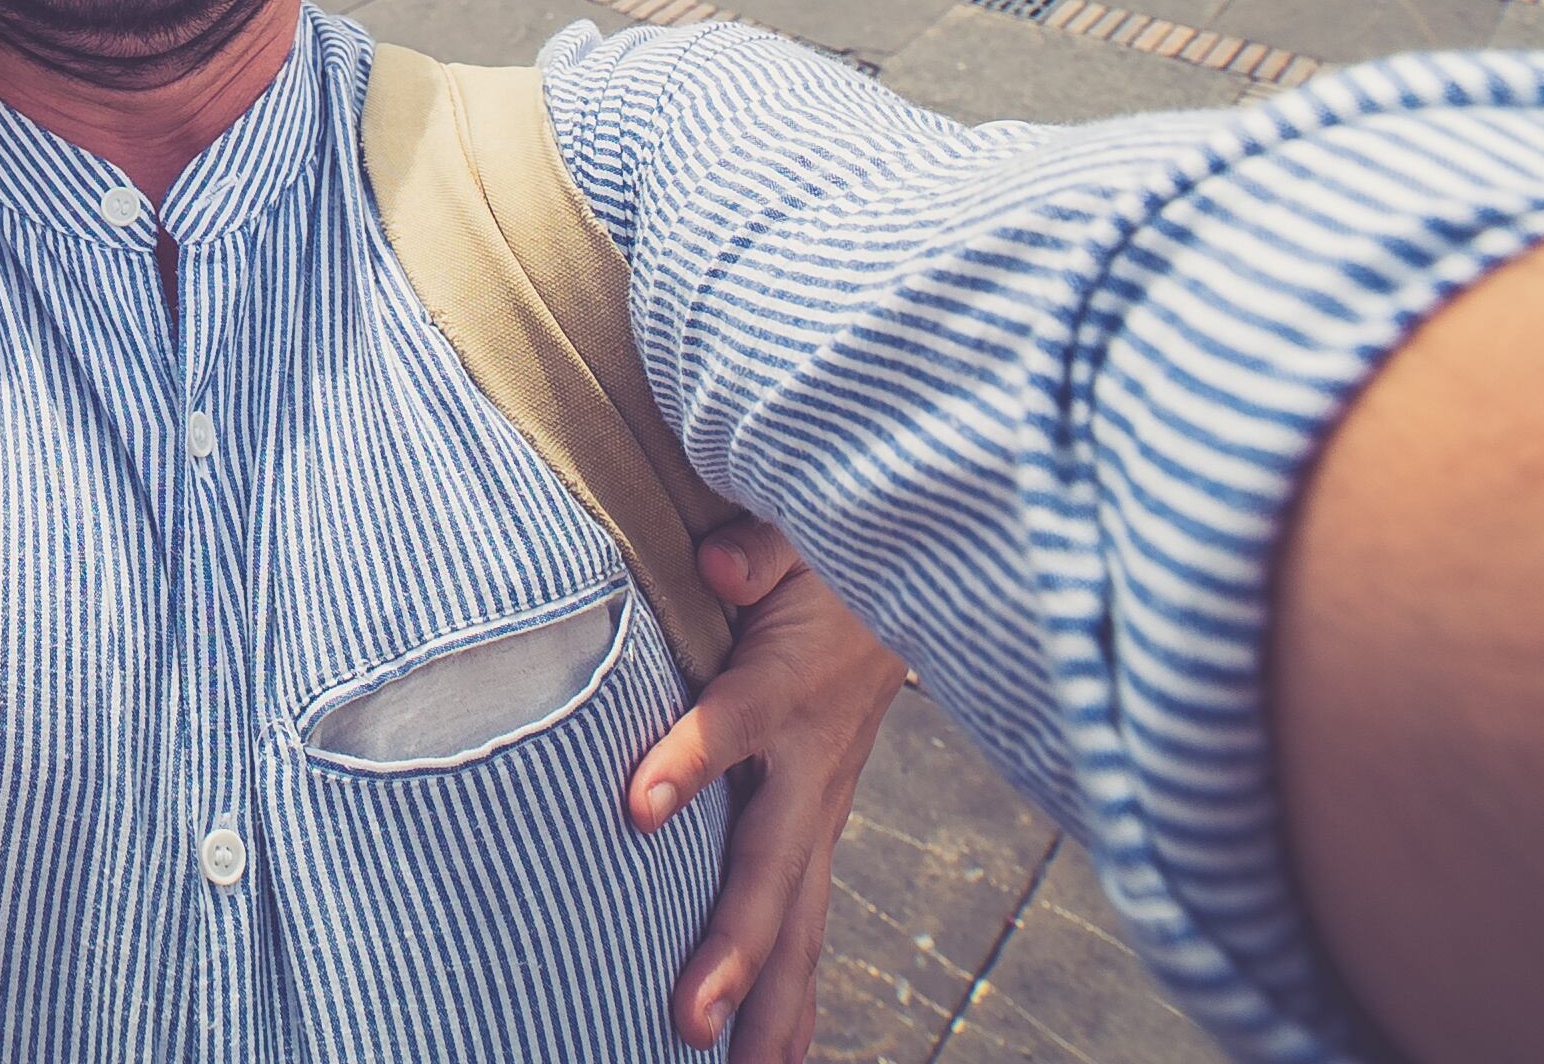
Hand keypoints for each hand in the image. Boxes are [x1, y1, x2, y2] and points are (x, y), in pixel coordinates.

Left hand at [629, 517, 911, 1060]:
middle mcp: (810, 760)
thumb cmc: (827, 556)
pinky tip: (775, 1059)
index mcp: (788, 682)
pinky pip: (807, 919)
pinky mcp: (819, 826)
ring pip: (796, 915)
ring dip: (769, 1000)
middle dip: (733, 947)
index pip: (734, 722)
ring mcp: (820, 804)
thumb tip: (718, 566)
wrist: (906, 579)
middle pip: (771, 864)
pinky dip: (795, 994)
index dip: (690, 758)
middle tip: (690, 1021)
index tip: (637, 806)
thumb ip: (759, 552)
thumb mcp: (797, 533)